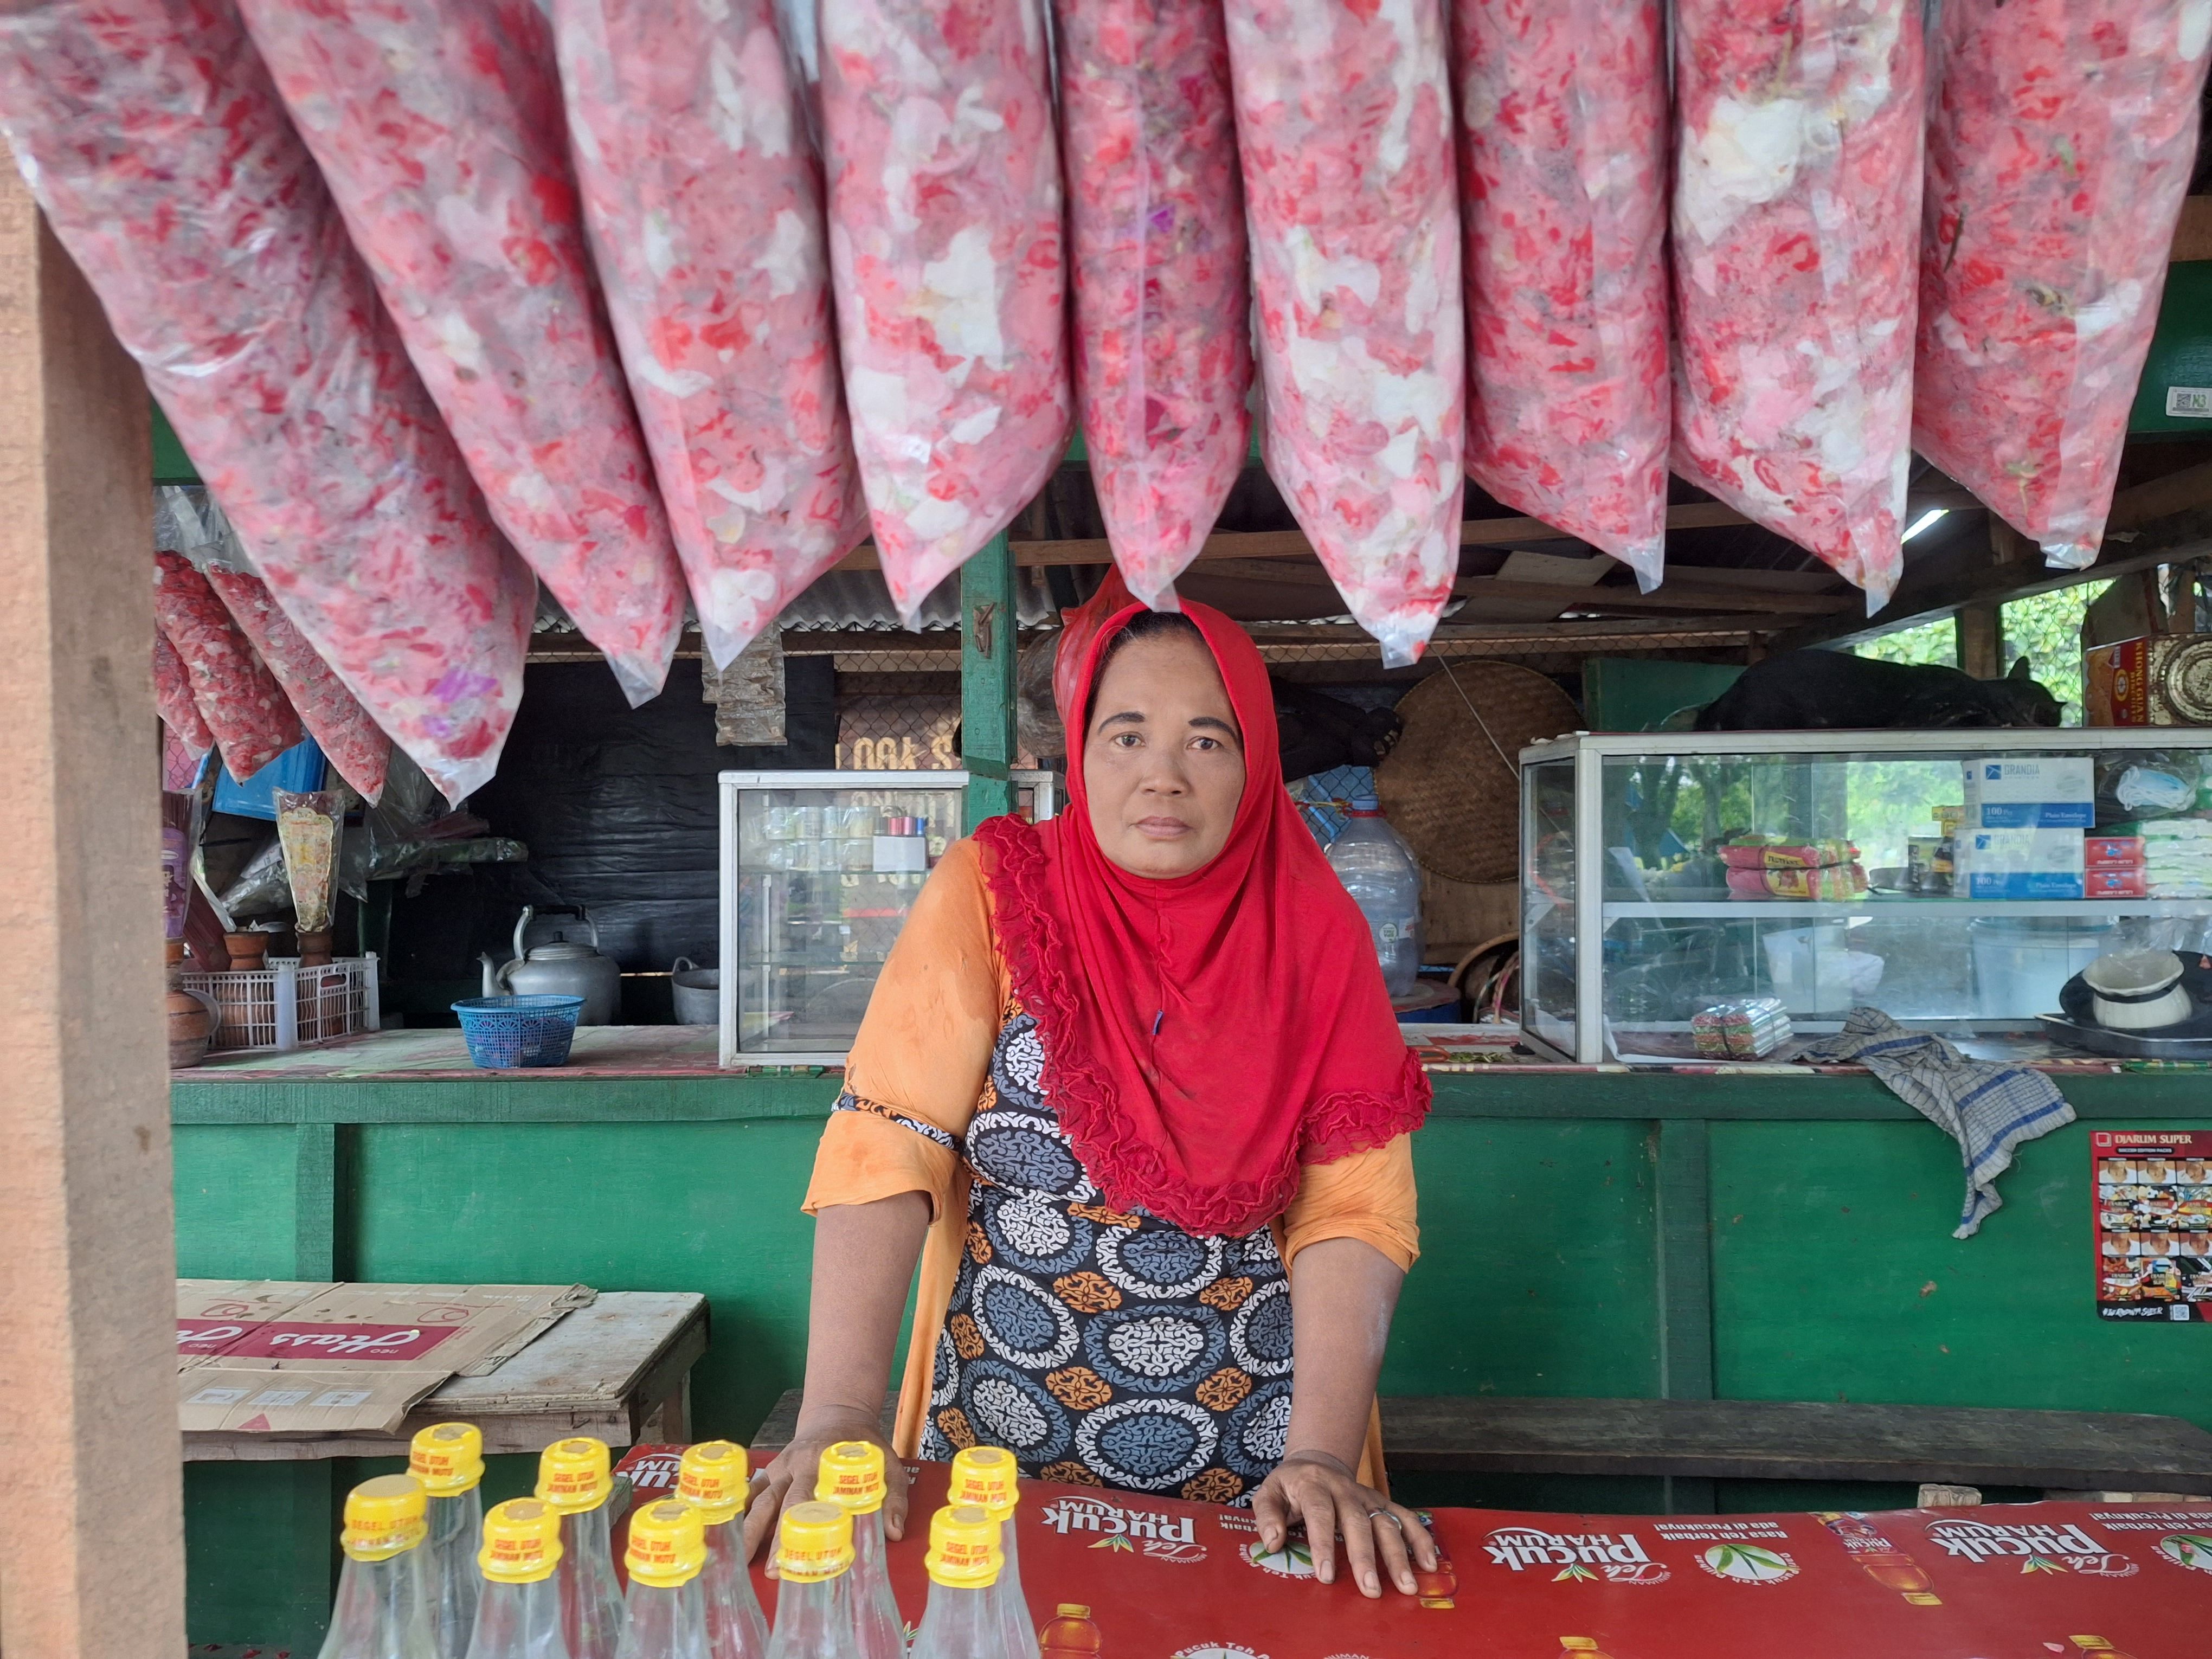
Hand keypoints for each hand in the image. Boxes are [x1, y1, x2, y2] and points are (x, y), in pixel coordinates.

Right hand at [741, 1406, 909, 1570]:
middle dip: (777, 1539)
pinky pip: (752, 1490)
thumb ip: (893, 1497)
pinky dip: (740, 1509)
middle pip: (785, 1505)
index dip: (810, 1530)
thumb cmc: (863, 1446)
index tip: (806, 1557)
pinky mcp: (772, 1468)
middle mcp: (801, 1464)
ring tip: (743, 1559)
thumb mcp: (886, 1464)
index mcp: (828, 1463)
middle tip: (774, 1571)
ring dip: (751, 1529)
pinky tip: (729, 1532)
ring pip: (761, 1499)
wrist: (838, 1414)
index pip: (817, 1501)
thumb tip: (893, 1532)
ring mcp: (783, 1466)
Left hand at [1251, 1449, 1436, 1597]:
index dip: (1323, 1543)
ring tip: (1406, 1586)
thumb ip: (1267, 1515)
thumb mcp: (1268, 1493)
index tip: (1326, 1574)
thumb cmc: (1289, 1487)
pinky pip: (1406, 1517)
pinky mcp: (1382, 1502)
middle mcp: (1344, 1489)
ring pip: (1386, 1522)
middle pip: (1357, 1522)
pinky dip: (1420, 1538)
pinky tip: (1429, 1563)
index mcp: (1313, 1485)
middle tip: (1370, 1589)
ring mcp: (1367, 1496)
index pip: (1320, 1513)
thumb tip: (1273, 1542)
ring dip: (1398, 1554)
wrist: (1315, 1462)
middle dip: (1365, 1557)